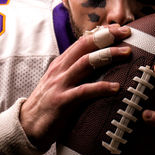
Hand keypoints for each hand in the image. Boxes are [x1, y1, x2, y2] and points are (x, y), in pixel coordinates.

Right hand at [20, 24, 131, 150]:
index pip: (82, 42)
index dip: (101, 33)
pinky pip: (84, 91)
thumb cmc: (48, 106)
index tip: (119, 28)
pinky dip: (101, 87)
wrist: (27, 126)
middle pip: (85, 46)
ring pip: (86, 63)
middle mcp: (60, 70)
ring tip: (127, 53)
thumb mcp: (60, 84)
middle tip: (127, 32)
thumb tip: (97, 67)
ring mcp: (60, 84)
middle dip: (106, 36)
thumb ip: (75, 74)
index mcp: (61, 64)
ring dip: (108, 55)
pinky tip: (116, 87)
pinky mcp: (62, 101)